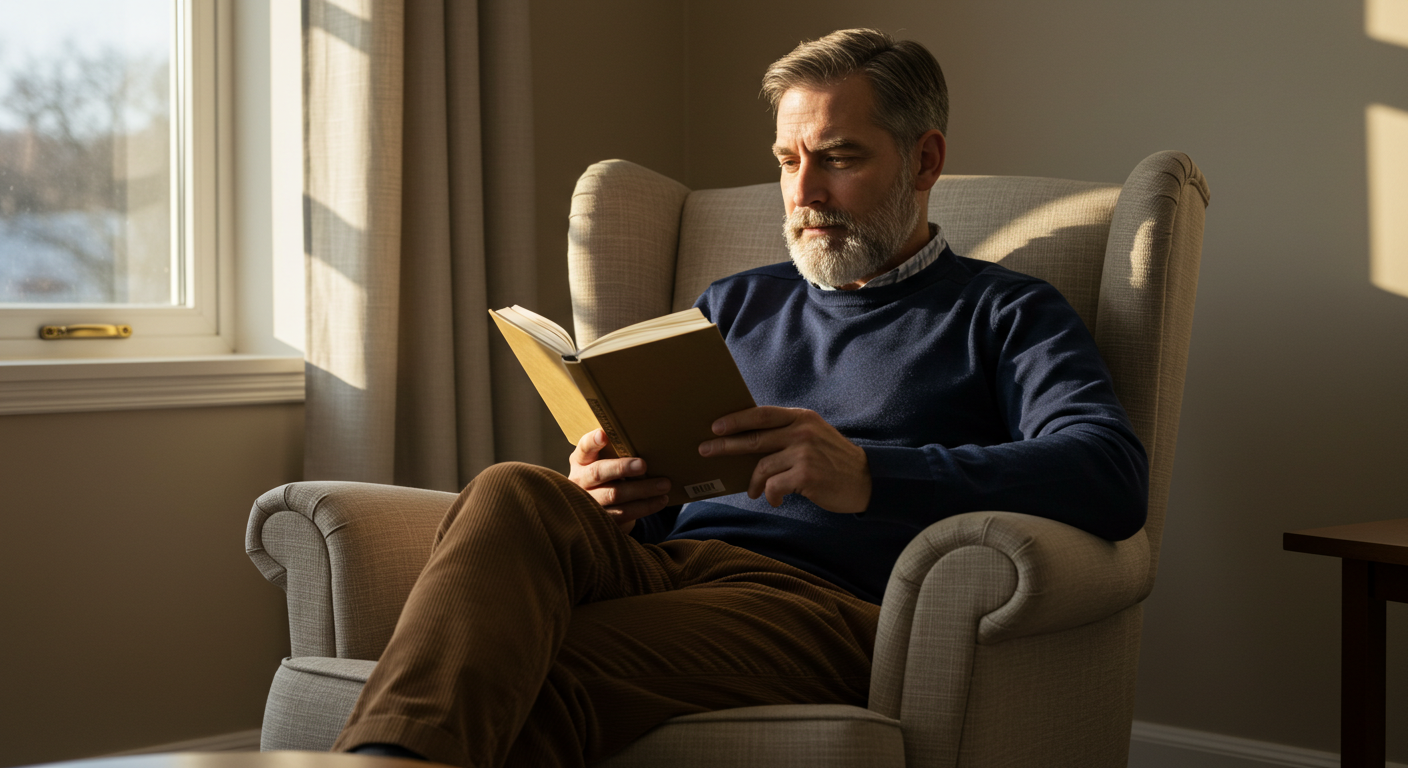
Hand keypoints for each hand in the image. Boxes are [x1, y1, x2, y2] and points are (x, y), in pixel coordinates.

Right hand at [568, 429, 671, 533]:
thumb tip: (647, 439)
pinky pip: (625, 513)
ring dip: (642, 490)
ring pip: (615, 495)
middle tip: (643, 465)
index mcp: (581, 460)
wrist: (602, 506)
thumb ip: (617, 451)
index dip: (592, 441)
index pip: (584, 447)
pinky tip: (660, 500)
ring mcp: (590, 501)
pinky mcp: (603, 518)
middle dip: (622, 468)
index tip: (603, 435)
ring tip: (664, 485)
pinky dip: (645, 506)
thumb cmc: (609, 475)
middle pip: (598, 472)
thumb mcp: (605, 461)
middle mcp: (581, 480)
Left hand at [698, 406, 870, 512]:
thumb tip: (748, 440)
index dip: (736, 419)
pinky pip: (773, 487)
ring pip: (762, 468)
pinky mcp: (806, 475)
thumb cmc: (833, 460)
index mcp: (801, 417)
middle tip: (705, 450)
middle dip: (725, 445)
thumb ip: (787, 432)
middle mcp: (802, 431)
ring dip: (752, 483)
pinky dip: (770, 496)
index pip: (761, 414)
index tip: (715, 426)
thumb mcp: (813, 435)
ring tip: (752, 491)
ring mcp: (804, 453)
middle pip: (754, 438)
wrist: (866, 480)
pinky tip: (776, 501)